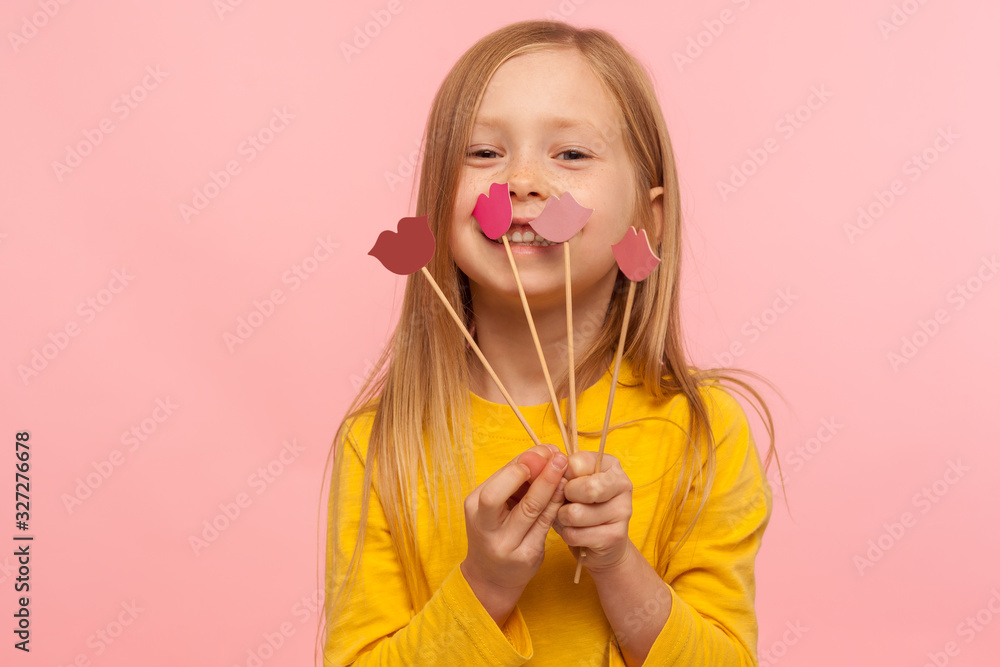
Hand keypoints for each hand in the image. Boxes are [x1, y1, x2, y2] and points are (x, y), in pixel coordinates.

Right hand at [461, 444, 567, 623]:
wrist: (491, 576)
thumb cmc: (495, 529)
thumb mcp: (495, 505)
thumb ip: (515, 480)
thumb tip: (544, 452)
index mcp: (474, 507)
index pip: (497, 480)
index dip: (523, 462)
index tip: (544, 450)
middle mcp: (485, 527)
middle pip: (503, 495)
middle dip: (533, 474)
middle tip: (558, 458)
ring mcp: (505, 544)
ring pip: (530, 510)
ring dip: (550, 485)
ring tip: (565, 469)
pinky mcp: (526, 556)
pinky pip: (544, 525)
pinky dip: (555, 505)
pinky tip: (564, 492)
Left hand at [553, 451, 633, 573]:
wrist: (602, 540)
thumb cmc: (580, 503)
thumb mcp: (571, 481)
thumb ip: (561, 472)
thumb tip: (553, 468)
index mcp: (610, 464)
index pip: (577, 463)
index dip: (561, 475)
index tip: (562, 482)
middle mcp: (622, 484)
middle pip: (585, 488)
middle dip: (563, 497)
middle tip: (565, 501)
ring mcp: (622, 511)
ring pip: (574, 514)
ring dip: (562, 518)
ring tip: (568, 517)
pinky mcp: (615, 536)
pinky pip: (574, 534)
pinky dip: (567, 534)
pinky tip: (575, 531)